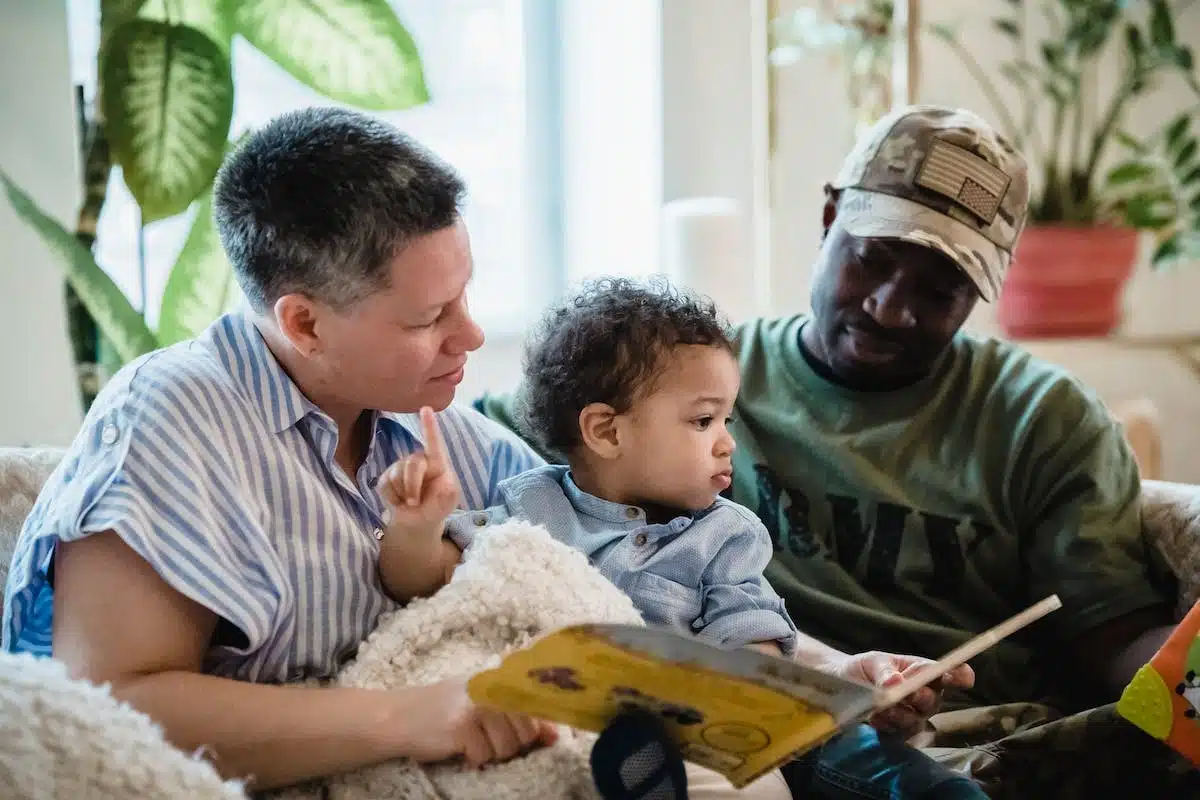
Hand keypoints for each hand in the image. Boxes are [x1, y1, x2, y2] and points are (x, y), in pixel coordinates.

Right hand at [379, 407, 460, 537]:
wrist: (417, 522)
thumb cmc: (436, 506)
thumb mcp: (448, 503)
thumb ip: (448, 495)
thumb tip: (446, 486)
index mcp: (437, 462)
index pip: (434, 442)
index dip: (429, 425)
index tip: (426, 408)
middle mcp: (418, 460)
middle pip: (412, 464)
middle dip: (412, 486)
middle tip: (415, 503)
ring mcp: (400, 467)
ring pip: (397, 475)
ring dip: (403, 494)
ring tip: (411, 503)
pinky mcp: (386, 477)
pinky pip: (385, 484)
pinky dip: (393, 499)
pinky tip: (399, 502)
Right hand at [399, 678, 559, 766]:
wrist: (399, 716)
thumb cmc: (445, 712)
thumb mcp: (484, 707)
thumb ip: (519, 717)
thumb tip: (555, 736)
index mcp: (500, 680)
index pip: (537, 705)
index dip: (540, 727)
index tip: (539, 737)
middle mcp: (492, 688)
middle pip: (527, 733)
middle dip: (510, 744)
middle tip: (486, 738)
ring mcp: (477, 705)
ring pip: (508, 748)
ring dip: (490, 753)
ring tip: (470, 741)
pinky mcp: (462, 726)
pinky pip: (483, 756)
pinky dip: (472, 759)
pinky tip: (457, 747)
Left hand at [825, 651, 974, 738]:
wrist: (840, 685)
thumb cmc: (864, 668)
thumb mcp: (872, 662)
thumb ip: (884, 671)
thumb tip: (896, 682)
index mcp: (921, 671)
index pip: (948, 674)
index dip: (959, 675)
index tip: (962, 677)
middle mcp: (924, 695)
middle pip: (934, 700)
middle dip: (922, 696)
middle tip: (909, 692)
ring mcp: (913, 715)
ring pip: (917, 720)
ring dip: (900, 714)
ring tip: (881, 706)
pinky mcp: (898, 731)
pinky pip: (900, 734)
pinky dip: (886, 725)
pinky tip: (874, 717)